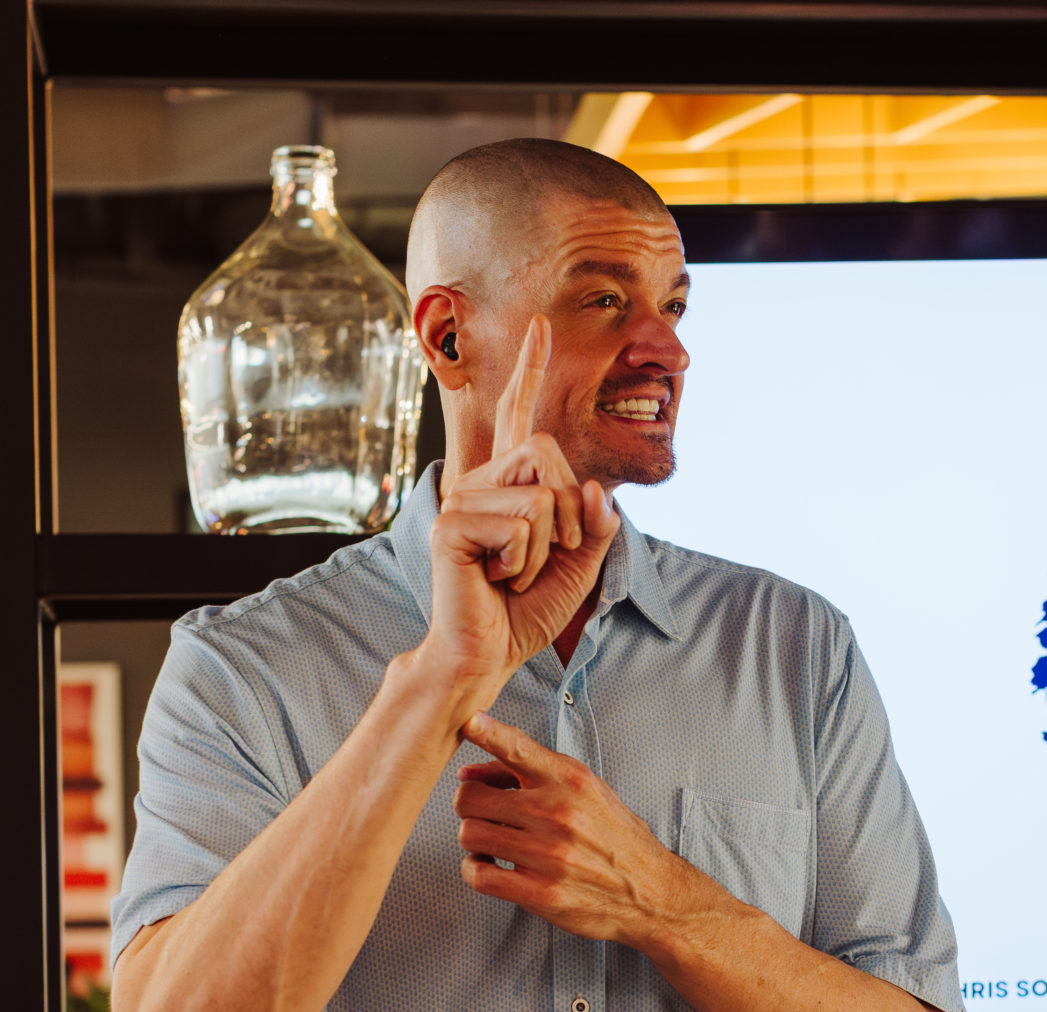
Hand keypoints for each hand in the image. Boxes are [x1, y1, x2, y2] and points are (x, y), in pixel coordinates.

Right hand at [420, 315, 622, 699]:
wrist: (487, 652)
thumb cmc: (526, 608)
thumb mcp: (580, 562)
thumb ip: (595, 523)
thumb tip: (593, 490)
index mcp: (510, 484)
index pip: (519, 416)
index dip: (529, 368)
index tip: (540, 323)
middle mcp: (481, 481)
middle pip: (551, 455)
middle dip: (568, 517)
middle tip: (536, 560)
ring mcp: (462, 499)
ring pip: (543, 496)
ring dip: (546, 548)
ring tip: (512, 573)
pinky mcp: (451, 523)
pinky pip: (522, 525)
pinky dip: (524, 562)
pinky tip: (495, 579)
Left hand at [453, 712, 723, 944]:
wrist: (651, 891)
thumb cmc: (615, 838)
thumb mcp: (588, 792)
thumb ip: (534, 775)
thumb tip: (469, 773)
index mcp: (572, 780)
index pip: (518, 748)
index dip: (487, 732)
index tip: (470, 723)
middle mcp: (559, 813)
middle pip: (471, 797)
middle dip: (470, 804)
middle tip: (487, 813)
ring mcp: (549, 854)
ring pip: (469, 834)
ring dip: (474, 839)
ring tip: (492, 842)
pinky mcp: (541, 892)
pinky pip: (478, 875)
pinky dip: (476, 869)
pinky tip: (492, 867)